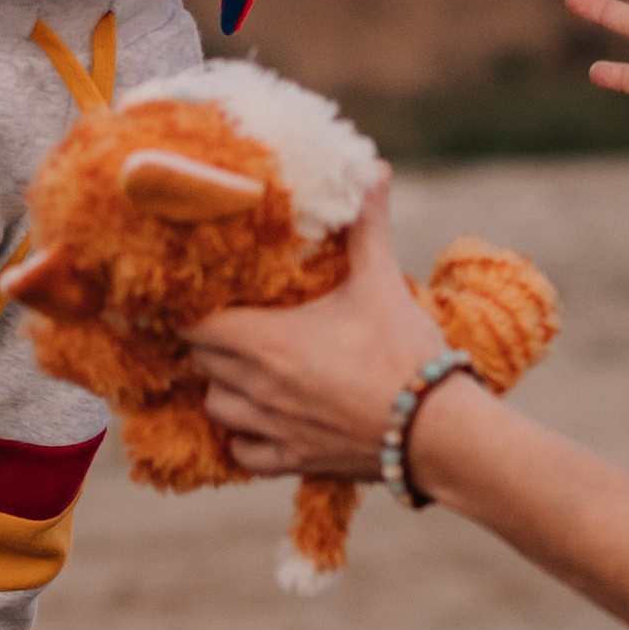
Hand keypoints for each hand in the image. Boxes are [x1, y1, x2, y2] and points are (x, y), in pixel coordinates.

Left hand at [187, 184, 425, 476]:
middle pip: (200, 362)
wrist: (437, 431)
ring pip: (216, 407)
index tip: (200, 295)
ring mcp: (273, 429)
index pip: (195, 324)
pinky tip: (263, 421)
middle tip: (229, 324)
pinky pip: (244, 454)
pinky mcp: (294, 460)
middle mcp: (258, 388)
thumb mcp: (382, 282)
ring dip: (223, 388)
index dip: (191, 309)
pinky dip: (244, 439)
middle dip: (209, 342)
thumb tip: (373, 169)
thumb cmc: (405, 353)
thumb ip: (367, 226)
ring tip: (244, 371)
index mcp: (267, 342)